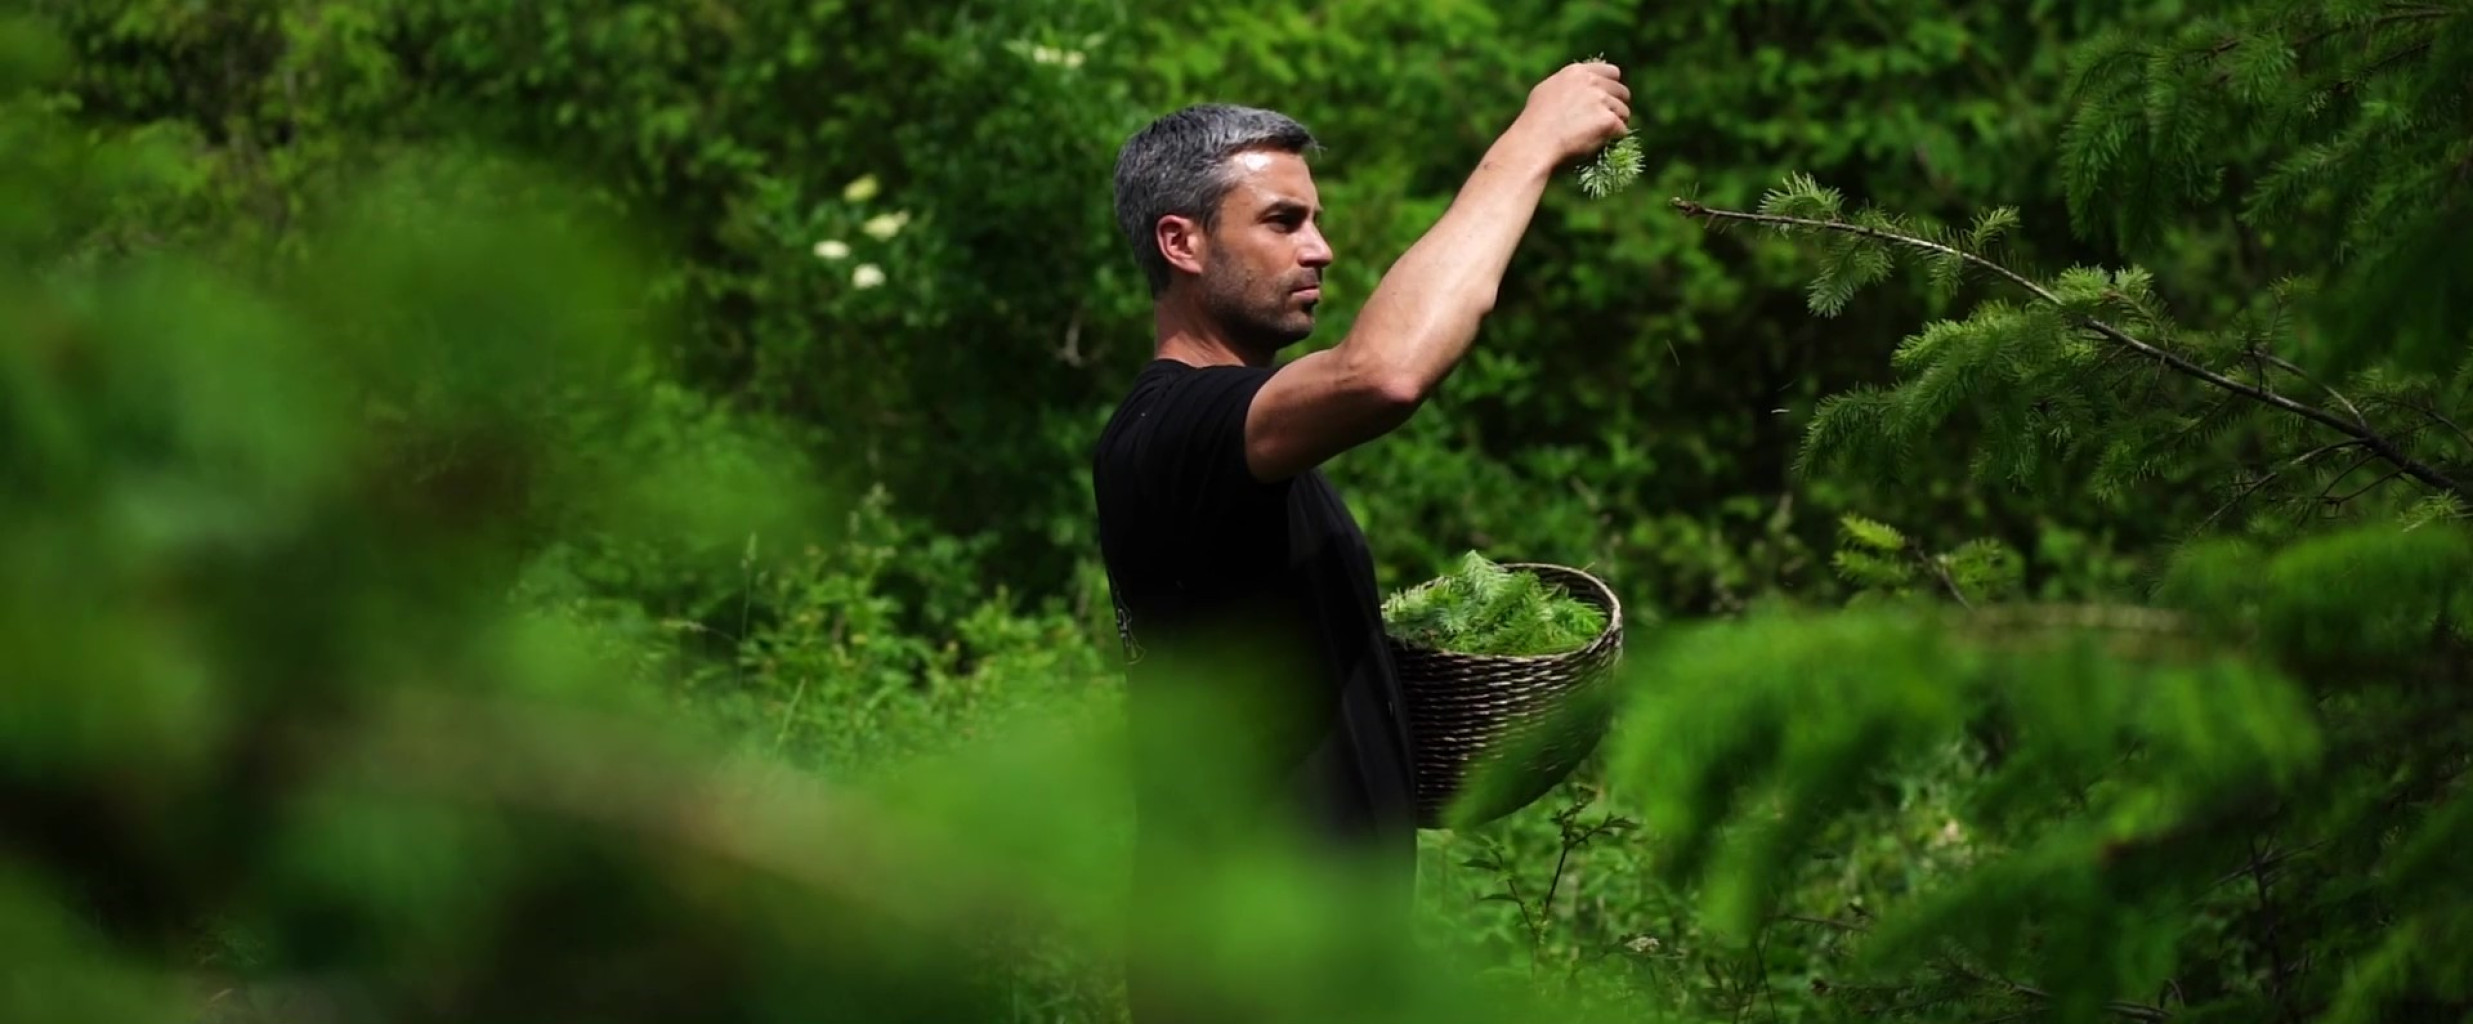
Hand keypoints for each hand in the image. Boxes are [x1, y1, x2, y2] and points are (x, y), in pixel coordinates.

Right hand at [1500, 61, 1631, 167]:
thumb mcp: (1546, 92)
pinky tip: (1598, 144)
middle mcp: (1591, 82)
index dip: (1612, 88)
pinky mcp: (1608, 120)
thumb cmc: (1534, 124)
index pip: (1612, 72)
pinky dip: (1613, 139)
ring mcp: (1601, 100)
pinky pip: (1621, 130)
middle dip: (1617, 107)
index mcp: (1576, 73)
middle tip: (1607, 123)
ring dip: (1616, 124)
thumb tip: (1581, 87)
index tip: (1608, 100)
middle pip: (1622, 92)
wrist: (1534, 143)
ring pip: (1624, 112)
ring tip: (1600, 137)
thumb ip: (1567, 86)